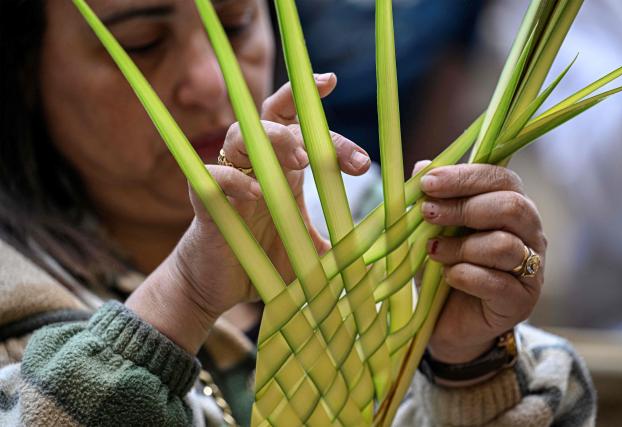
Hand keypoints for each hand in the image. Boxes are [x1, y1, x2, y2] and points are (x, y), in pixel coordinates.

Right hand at [127, 73, 371, 353]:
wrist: (216, 288)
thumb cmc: (262, 263)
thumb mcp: (308, 255)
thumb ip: (338, 248)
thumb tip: (381, 258)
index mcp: (282, 169)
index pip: (296, 122)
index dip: (310, 101)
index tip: (332, 83)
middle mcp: (256, 166)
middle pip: (275, 120)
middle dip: (309, 126)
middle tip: (349, 159)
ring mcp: (229, 180)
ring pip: (240, 135)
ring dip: (273, 140)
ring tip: (303, 160)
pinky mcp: (204, 202)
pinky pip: (212, 176)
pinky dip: (234, 179)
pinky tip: (256, 193)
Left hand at [416, 162, 545, 364]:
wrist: (446, 321)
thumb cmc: (443, 265)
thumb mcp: (431, 229)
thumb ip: (432, 198)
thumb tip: (422, 165)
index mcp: (510, 205)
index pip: (500, 178)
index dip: (464, 177)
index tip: (427, 183)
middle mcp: (529, 233)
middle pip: (512, 206)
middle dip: (463, 208)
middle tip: (427, 214)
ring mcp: (531, 268)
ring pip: (504, 245)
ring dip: (460, 246)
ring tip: (433, 252)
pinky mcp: (522, 300)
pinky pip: (498, 282)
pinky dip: (465, 276)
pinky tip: (448, 276)